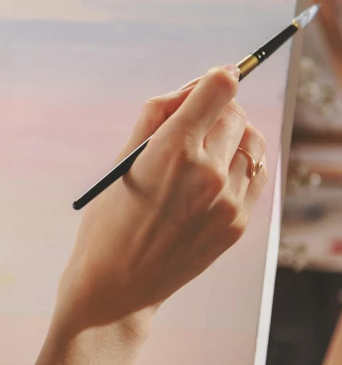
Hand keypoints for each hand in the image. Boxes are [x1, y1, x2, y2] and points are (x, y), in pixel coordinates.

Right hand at [54, 66, 266, 335]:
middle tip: (196, 124)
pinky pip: (256, 174)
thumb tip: (195, 86)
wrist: (117, 286)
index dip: (217, 78)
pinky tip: (218, 173)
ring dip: (232, 138)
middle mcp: (207, 173)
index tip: (215, 80)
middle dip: (219, 110)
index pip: (220, 88)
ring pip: (251, 143)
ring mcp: (227, 202)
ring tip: (206, 152)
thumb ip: (158, 114)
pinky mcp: (237, 224)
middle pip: (236, 113)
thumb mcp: (123, 160)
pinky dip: (243, 164)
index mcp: (172, 150)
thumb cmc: (109, 219)